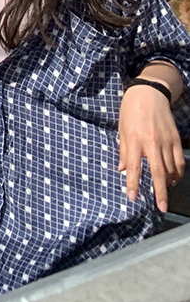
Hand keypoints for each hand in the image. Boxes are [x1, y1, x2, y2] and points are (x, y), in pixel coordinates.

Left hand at [119, 80, 185, 211]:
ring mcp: (166, 141)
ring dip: (168, 183)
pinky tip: (174, 178)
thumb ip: (123, 150)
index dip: (132, 183)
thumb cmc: (130, 111)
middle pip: (157, 172)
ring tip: (164, 191)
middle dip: (160, 192)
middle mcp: (152, 142)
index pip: (133, 166)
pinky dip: (178, 172)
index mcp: (134, 140)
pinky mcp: (176, 139)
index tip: (131, 197)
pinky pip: (179, 161)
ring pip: (171, 169)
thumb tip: (122, 169)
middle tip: (161, 207)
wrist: (149, 94)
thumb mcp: (121, 129)